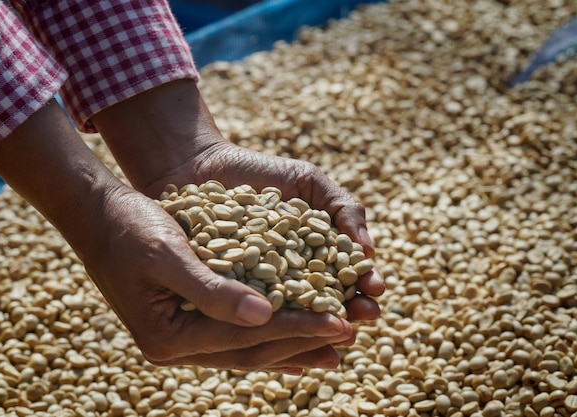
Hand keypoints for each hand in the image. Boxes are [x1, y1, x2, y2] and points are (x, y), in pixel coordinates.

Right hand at [0, 100, 357, 372]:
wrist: (101, 217)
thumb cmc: (130, 228)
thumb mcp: (167, 253)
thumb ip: (212, 290)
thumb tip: (264, 316)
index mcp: (167, 338)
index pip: (247, 338)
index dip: (298, 329)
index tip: (341, 323)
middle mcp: (176, 348)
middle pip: (253, 351)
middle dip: (304, 342)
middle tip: (351, 336)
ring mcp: (182, 339)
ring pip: (249, 350)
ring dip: (293, 347)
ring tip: (335, 349)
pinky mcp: (189, 323)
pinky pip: (238, 336)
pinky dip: (270, 336)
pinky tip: (297, 338)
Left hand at [142, 140, 385, 321]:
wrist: (201, 165)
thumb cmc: (260, 171)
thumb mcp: (308, 181)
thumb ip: (343, 208)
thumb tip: (369, 251)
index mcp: (313, 254)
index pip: (345, 275)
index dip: (363, 286)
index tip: (375, 293)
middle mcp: (289, 276)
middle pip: (323, 301)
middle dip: (345, 312)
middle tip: (359, 321)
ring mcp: (257, 287)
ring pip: (288, 313)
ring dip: (311, 326)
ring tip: (329, 333)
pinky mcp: (225, 292)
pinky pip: (245, 309)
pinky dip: (261, 323)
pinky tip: (278, 331)